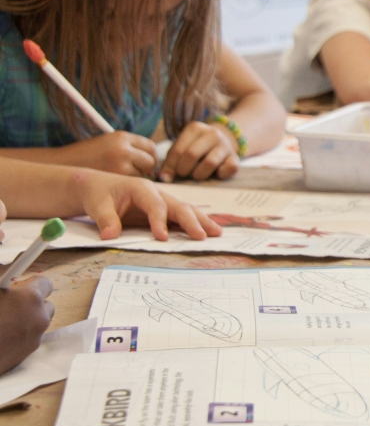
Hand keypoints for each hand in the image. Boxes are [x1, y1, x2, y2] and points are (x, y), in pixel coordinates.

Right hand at [0, 276, 52, 373]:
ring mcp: (34, 338)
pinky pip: (29, 339)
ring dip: (26, 319)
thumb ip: (2, 276)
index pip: (44, 282)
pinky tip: (1, 336)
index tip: (18, 287)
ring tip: (3, 321)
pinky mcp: (27, 354)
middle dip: (30, 303)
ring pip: (38, 323)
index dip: (30, 283)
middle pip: (45, 304)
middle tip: (9, 304)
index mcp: (29, 298)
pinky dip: (20, 336)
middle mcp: (38, 317)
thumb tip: (5, 267)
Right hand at [59, 131, 156, 176]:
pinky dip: (126, 185)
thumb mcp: (108, 144)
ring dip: (136, 177)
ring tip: (118, 177)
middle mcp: (123, 148)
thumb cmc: (86, 156)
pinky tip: (113, 183)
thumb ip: (129, 148)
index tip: (144, 164)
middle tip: (134, 173)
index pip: (150, 147)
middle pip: (150, 161)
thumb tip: (152, 161)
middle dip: (146, 169)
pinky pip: (130, 183)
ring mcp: (119, 164)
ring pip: (142, 174)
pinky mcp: (115, 178)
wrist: (60, 165)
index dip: (149, 157)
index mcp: (121, 137)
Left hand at [71, 169, 220, 240]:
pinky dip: (197, 223)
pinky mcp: (164, 210)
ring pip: (186, 209)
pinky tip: (208, 231)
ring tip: (217, 233)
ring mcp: (163, 200)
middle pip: (179, 206)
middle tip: (202, 236)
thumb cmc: (98, 194)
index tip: (162, 238)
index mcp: (141, 188)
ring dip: (202, 221)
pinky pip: (183, 215)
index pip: (156, 205)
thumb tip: (109, 236)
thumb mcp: (96, 205)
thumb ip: (105, 219)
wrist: (97, 187)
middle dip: (192, 221)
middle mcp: (157, 193)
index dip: (160, 221)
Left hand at [158, 121, 238, 181]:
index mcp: (195, 128)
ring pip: (210, 163)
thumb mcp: (181, 148)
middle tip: (183, 174)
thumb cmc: (195, 148)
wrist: (221, 142)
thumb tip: (163, 178)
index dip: (170, 166)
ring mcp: (225, 145)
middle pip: (192, 155)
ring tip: (196, 175)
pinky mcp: (235, 158)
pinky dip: (221, 175)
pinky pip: (229, 169)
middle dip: (183, 170)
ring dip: (199, 174)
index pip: (178, 150)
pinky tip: (215, 173)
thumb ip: (171, 162)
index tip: (166, 177)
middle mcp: (212, 133)